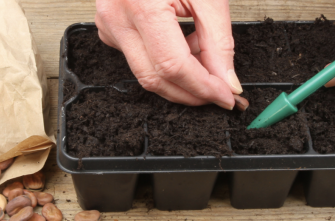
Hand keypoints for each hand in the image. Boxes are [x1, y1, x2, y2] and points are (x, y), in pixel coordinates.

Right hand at [95, 0, 241, 109]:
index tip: (227, 96)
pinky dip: (166, 62)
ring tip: (206, 60)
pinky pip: (138, 59)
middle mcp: (116, 17)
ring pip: (145, 73)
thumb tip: (226, 79)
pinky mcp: (108, 28)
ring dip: (181, 77)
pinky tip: (185, 47)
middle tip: (221, 92)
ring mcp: (108, 24)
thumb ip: (219, 40)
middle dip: (192, 92)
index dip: (203, 88)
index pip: (173, 65)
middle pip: (155, 78)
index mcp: (141, 3)